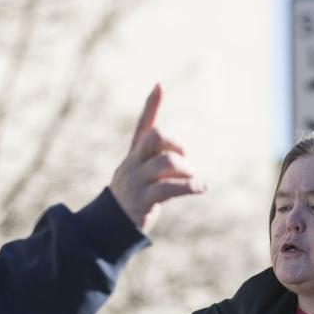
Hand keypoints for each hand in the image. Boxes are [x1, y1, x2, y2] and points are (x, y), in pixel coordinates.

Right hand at [109, 84, 204, 233]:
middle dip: (177, 145)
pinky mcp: (143, 200)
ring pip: (166, 162)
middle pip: (157, 137)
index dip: (151, 106)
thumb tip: (182, 157)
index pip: (142, 126)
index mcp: (134, 156)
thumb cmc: (132, 200)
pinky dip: (191, 187)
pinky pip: (170, 188)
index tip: (159, 85)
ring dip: (186, 169)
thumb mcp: (140, 177)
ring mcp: (137, 182)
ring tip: (191, 179)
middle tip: (184, 161)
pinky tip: (202, 188)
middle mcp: (134, 164)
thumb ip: (157, 164)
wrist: (111, 228)